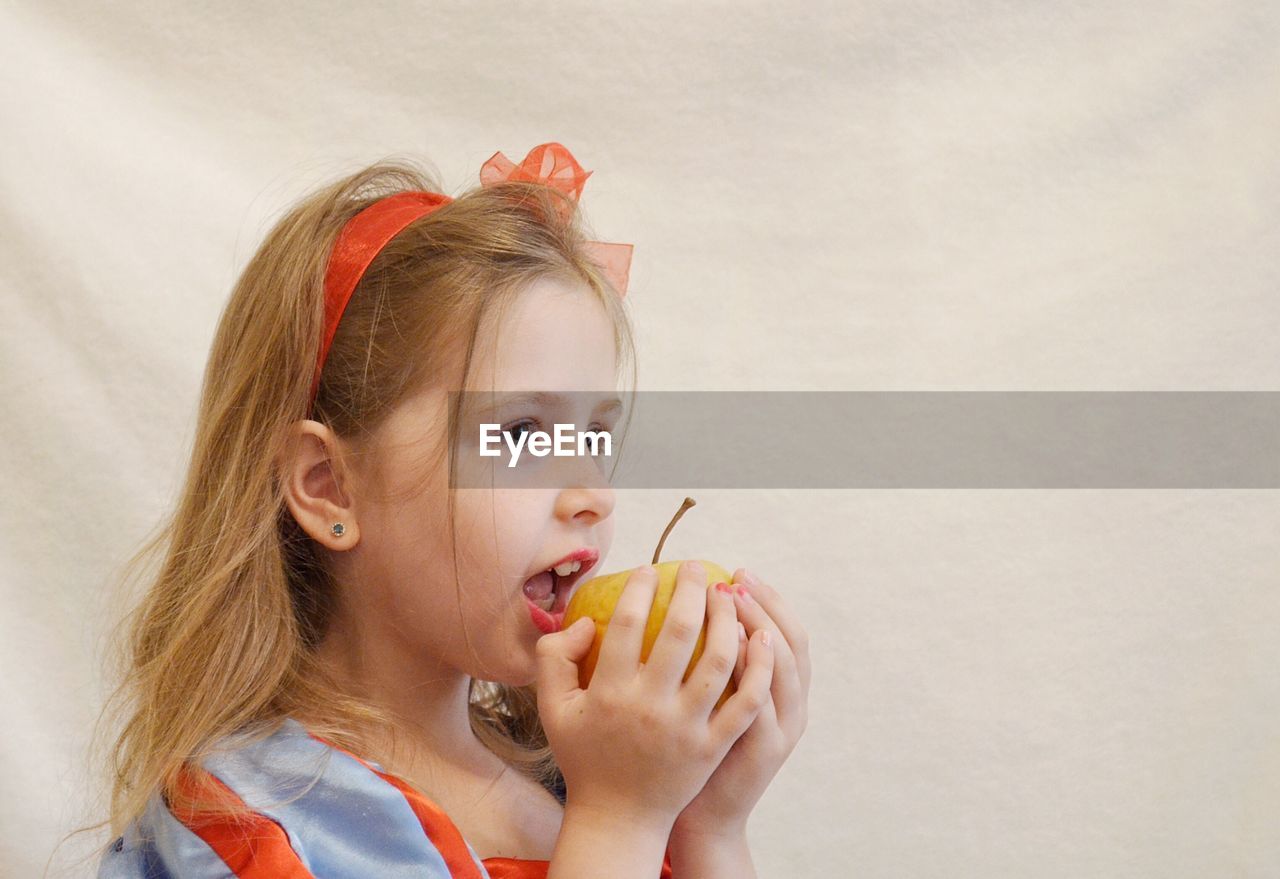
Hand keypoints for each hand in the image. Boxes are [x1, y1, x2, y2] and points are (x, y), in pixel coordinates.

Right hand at [535, 562, 775, 832]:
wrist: (617, 818)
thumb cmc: (585, 756)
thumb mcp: (554, 709)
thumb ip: (554, 659)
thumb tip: (586, 622)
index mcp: (608, 693)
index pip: (625, 625)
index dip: (638, 590)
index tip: (649, 569)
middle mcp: (649, 707)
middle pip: (678, 633)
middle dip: (690, 589)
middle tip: (696, 567)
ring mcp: (685, 728)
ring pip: (718, 661)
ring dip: (727, 619)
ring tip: (727, 594)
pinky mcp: (712, 747)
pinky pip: (745, 702)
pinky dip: (759, 668)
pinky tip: (763, 637)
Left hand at [671, 567, 810, 843]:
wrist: (701, 812)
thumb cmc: (695, 747)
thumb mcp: (711, 697)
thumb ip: (711, 656)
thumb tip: (689, 601)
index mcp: (784, 690)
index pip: (788, 632)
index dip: (769, 599)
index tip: (738, 571)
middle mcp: (793, 706)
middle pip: (793, 642)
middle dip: (766, 605)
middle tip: (733, 580)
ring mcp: (783, 728)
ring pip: (785, 668)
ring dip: (761, 628)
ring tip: (731, 602)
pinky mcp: (764, 749)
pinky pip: (762, 702)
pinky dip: (752, 670)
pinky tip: (730, 645)